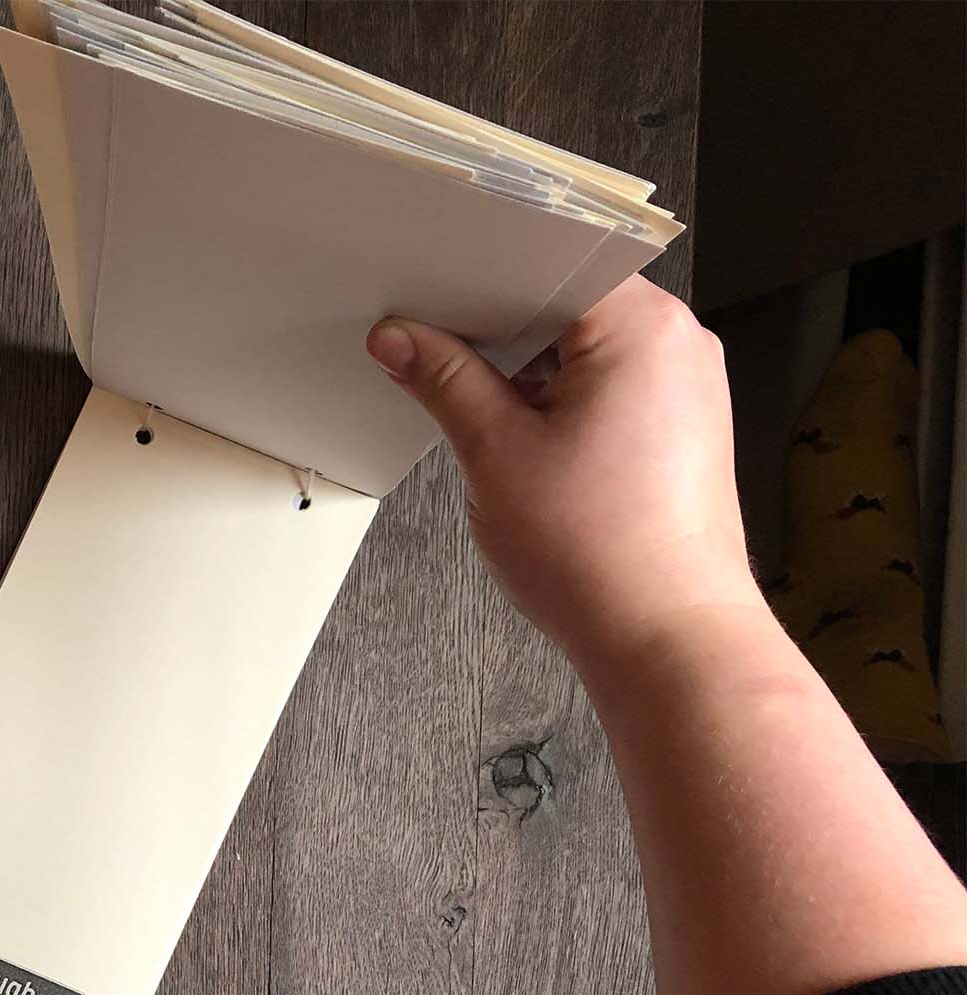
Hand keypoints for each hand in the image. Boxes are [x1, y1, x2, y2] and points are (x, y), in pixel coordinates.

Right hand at [365, 275, 762, 668]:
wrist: (666, 640)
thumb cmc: (605, 554)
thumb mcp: (495, 451)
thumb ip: (444, 380)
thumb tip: (403, 340)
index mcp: (642, 326)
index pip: (548, 260)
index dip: (478, 277)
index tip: (426, 302)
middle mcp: (678, 346)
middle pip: (566, 303)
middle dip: (498, 332)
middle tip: (436, 359)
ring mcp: (685, 390)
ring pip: (584, 350)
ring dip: (527, 376)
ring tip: (486, 421)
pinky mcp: (679, 431)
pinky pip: (607, 390)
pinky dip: (558, 406)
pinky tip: (520, 444)